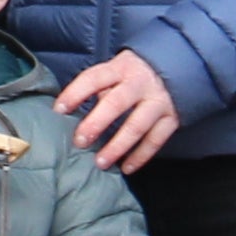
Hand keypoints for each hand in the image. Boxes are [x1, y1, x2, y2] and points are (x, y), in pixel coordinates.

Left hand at [57, 49, 179, 169]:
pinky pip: (155, 140)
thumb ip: (99, 88)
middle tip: (80, 141)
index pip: (94, 78)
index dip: (75, 93)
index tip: (59, 109)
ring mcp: (158, 101)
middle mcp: (140, 83)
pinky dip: (141, 156)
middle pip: (116, 103)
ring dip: (117, 146)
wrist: (176, 67)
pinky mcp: (171, 118)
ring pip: (137, 126)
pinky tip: (126, 167)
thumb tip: (72, 112)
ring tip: (100, 162)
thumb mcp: (116, 70)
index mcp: (120, 68)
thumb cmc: (134, 74)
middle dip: (96, 123)